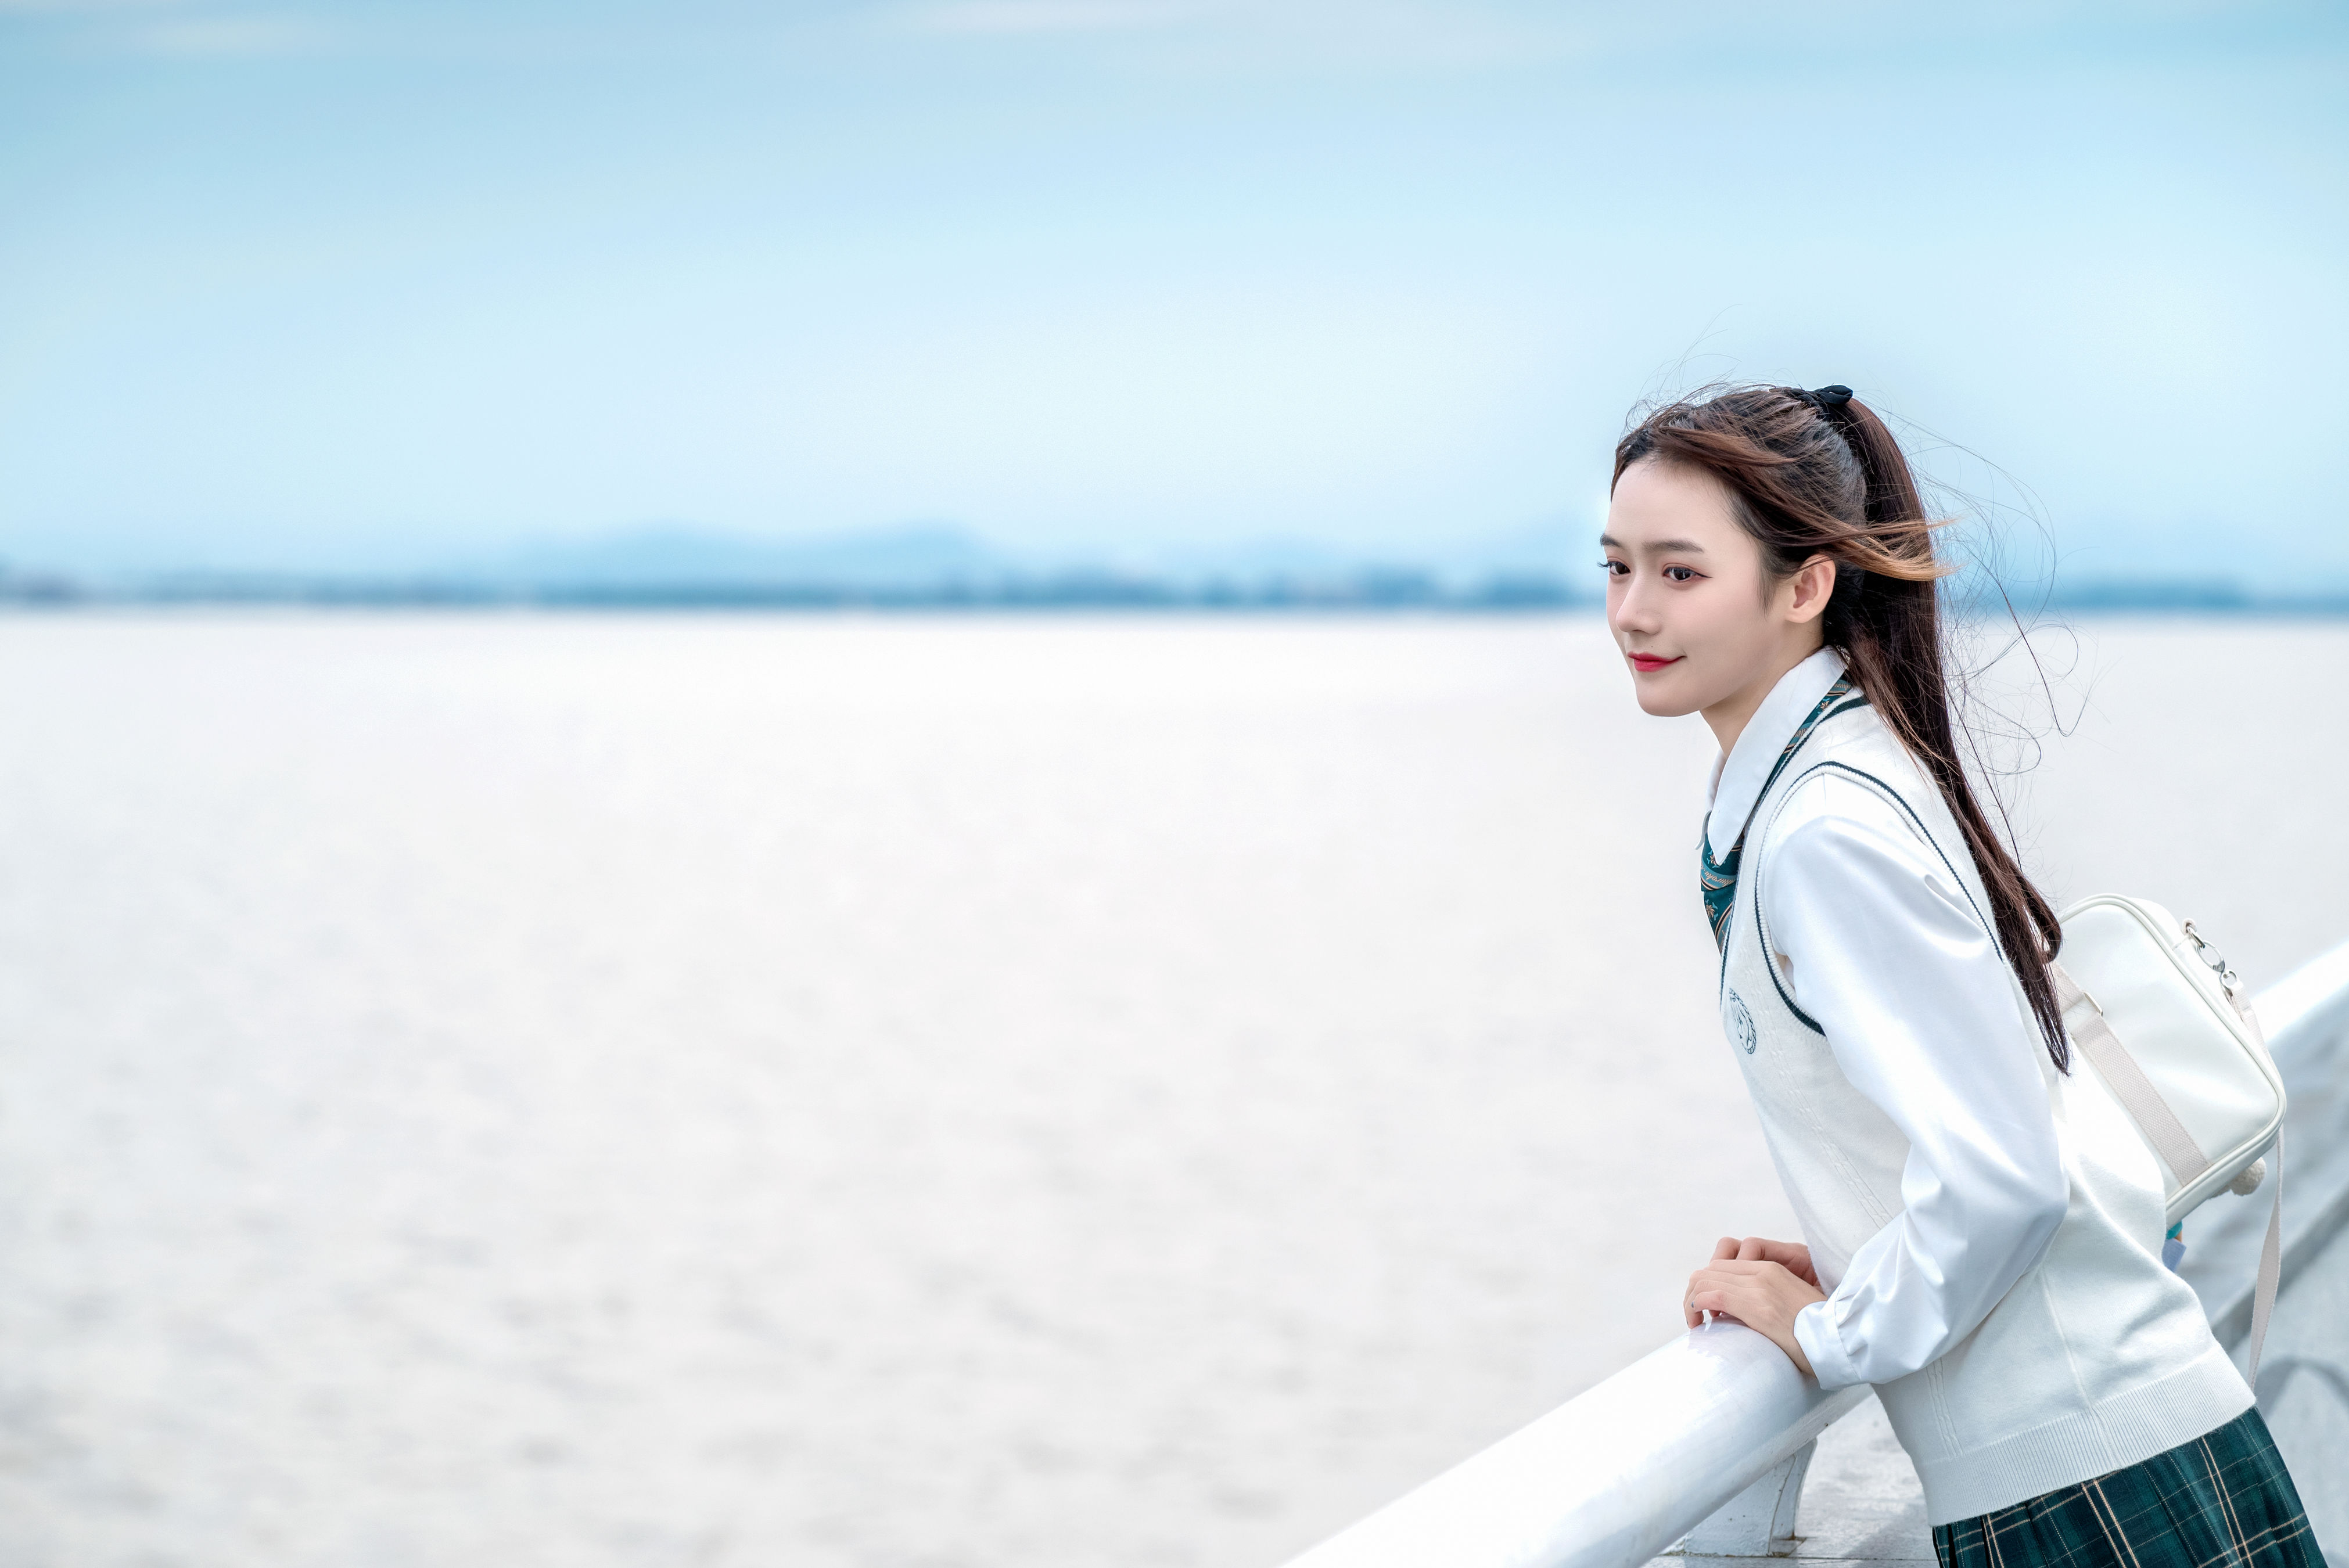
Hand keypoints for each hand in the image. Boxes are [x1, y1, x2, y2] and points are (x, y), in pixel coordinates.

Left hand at [1685, 1236, 1825, 1377]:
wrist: (1842, 1340)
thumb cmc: (1818, 1331)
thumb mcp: (1791, 1303)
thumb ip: (1767, 1298)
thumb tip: (1742, 1314)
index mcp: (1772, 1268)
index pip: (1722, 1264)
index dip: (1707, 1285)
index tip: (1708, 1310)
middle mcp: (1763, 1272)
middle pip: (1709, 1269)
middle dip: (1695, 1292)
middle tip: (1697, 1318)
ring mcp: (1760, 1287)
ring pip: (1705, 1279)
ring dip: (1692, 1300)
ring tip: (1696, 1323)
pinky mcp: (1758, 1306)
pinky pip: (1713, 1295)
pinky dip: (1696, 1306)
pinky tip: (1701, 1323)